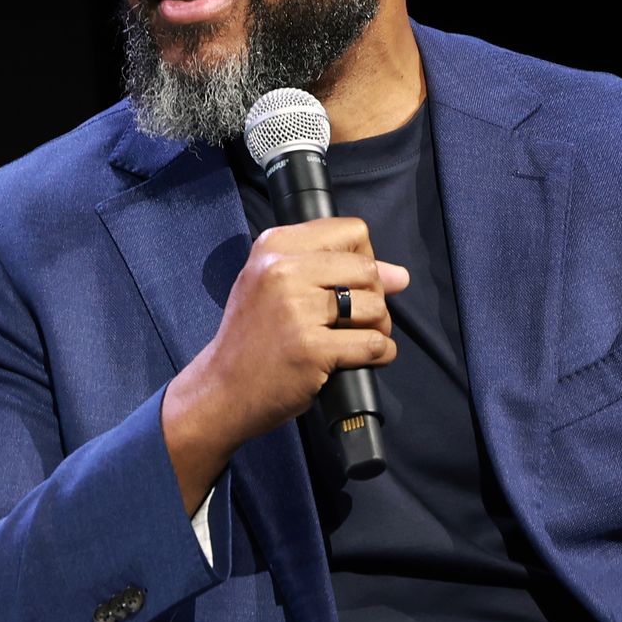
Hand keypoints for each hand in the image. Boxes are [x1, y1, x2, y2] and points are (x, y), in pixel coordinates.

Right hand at [162, 218, 409, 510]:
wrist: (220, 390)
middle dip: (374, 297)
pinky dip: (380, 355)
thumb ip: (332, 270)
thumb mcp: (274, 286)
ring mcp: (297, 310)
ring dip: (378, 328)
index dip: (362, 258)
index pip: (351, 231)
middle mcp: (283, 270)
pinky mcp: (312, 349)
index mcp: (274, 246)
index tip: (349, 284)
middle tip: (354, 319)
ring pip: (375, 306)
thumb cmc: (252, 338)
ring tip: (355, 340)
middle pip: (368, 269)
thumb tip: (401, 275)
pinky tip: (362, 360)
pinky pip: (374, 344)